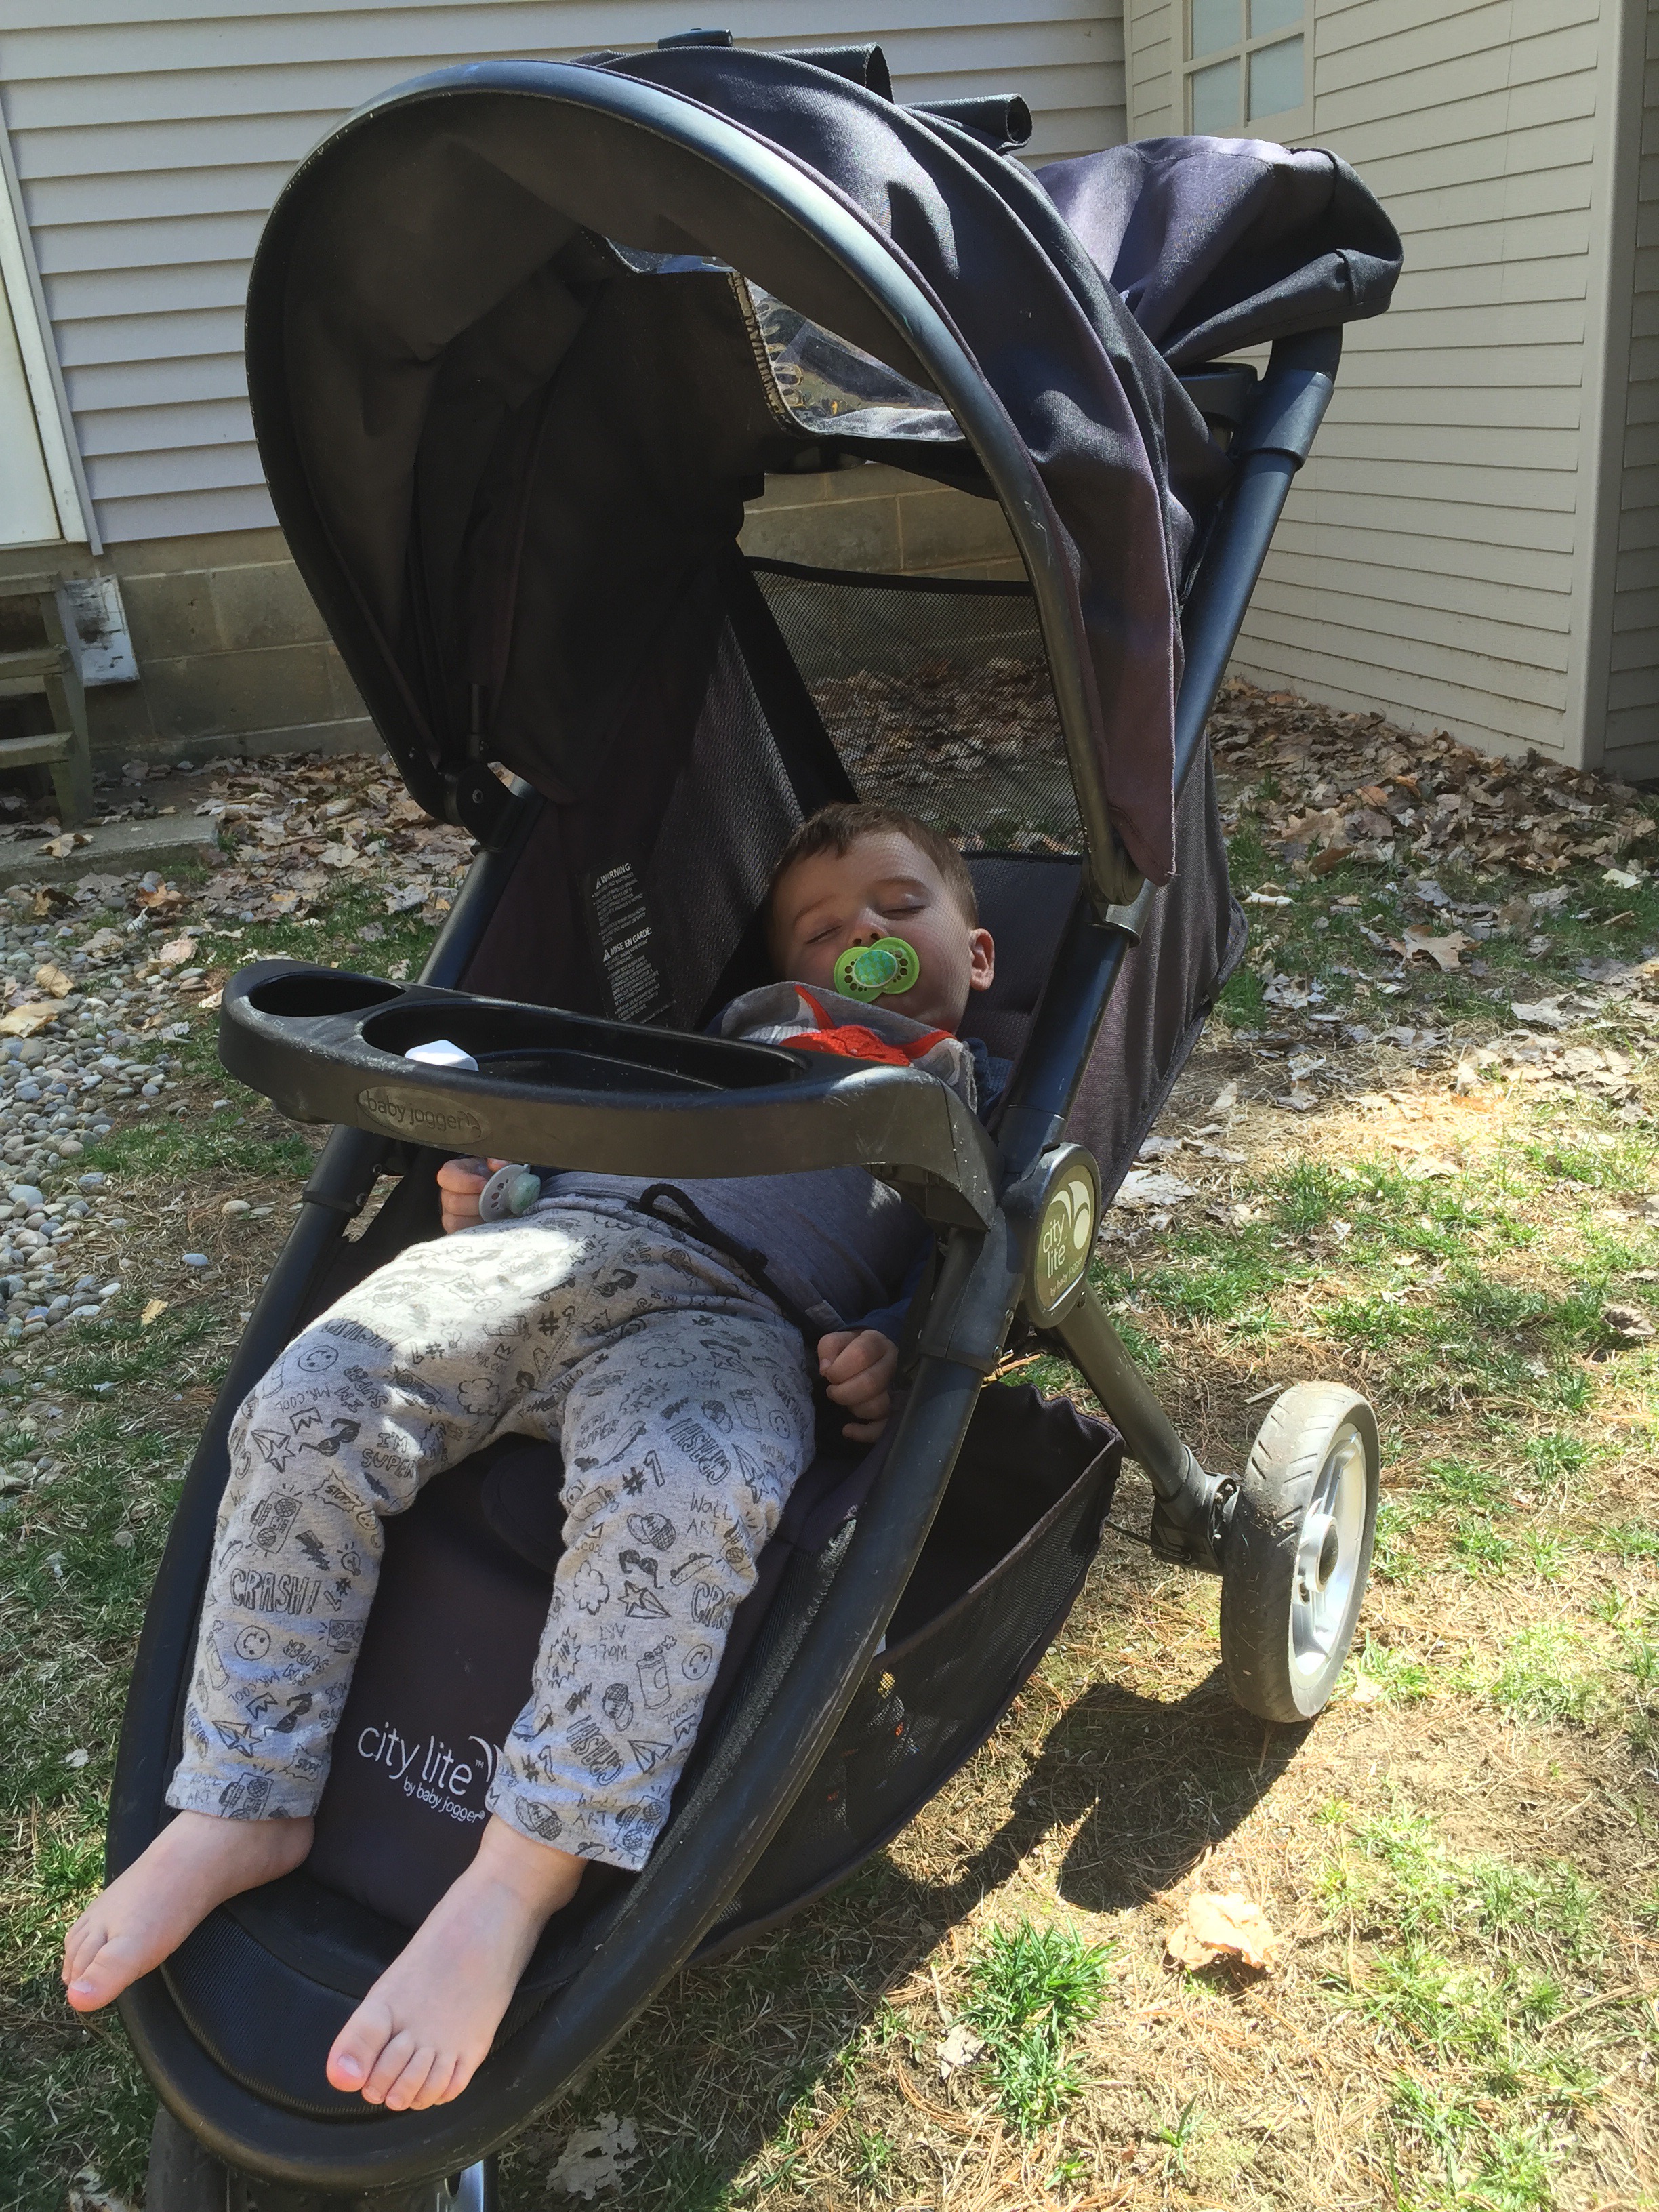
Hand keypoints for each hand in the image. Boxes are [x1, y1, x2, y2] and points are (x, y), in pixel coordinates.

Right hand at [436, 1157, 507, 1234]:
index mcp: (453, 1174)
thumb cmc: (494, 1175)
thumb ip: (498, 1159)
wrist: (498, 1192)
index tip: (484, 1184)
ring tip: (495, 1214)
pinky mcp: (458, 1231)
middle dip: (476, 1203)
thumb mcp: (497, 1163)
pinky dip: (479, 1232)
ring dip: (478, 1219)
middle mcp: (447, 1195)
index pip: (447, 1177)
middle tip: (494, 1202)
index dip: (465, 1182)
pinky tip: (492, 1225)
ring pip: (455, 1222)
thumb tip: (497, 1165)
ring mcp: (451, 1215)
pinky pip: (463, 1235)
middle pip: (453, 1203)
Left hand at [817, 1328, 897, 1443]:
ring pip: (879, 1406)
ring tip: (844, 1401)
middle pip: (871, 1383)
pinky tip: (847, 1430)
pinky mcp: (892, 1411)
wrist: (870, 1356)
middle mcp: (891, 1365)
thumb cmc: (849, 1349)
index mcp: (877, 1343)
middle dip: (843, 1391)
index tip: (828, 1374)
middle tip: (832, 1390)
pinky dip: (865, 1433)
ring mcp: (895, 1390)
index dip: (840, 1368)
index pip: (861, 1354)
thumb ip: (829, 1348)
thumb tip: (827, 1369)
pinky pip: (884, 1427)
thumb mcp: (837, 1341)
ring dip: (854, 1407)